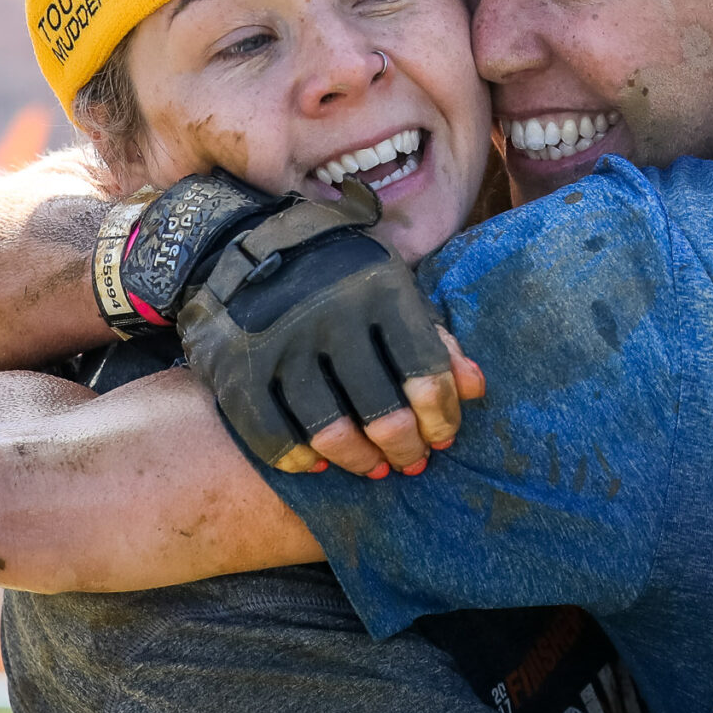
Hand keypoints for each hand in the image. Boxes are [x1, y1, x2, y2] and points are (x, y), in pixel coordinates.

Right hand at [166, 176, 482, 477]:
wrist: (242, 243)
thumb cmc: (338, 276)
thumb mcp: (392, 289)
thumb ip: (436, 339)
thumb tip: (476, 389)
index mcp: (380, 292)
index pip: (426, 373)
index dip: (442, 418)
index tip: (441, 436)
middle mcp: (331, 317)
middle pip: (383, 413)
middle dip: (406, 449)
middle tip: (411, 462)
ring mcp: (280, 344)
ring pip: (331, 432)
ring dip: (360, 462)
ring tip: (374, 468)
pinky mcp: (236, 369)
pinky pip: (272, 436)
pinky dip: (300, 459)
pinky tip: (319, 462)